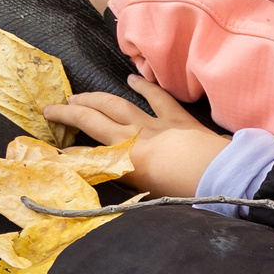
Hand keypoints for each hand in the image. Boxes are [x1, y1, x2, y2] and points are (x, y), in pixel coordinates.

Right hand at [42, 77, 226, 197]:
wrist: (221, 177)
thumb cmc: (186, 193)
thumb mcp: (149, 194)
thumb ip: (130, 180)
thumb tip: (115, 172)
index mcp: (124, 159)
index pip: (87, 147)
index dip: (67, 138)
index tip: (52, 134)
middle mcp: (133, 137)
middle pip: (93, 117)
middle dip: (69, 112)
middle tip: (53, 109)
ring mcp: (154, 124)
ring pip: (116, 104)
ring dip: (95, 98)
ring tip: (78, 96)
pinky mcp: (177, 118)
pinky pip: (157, 97)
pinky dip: (144, 86)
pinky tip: (132, 79)